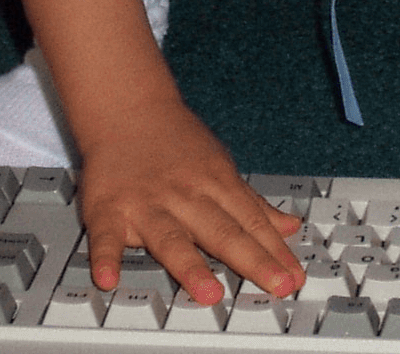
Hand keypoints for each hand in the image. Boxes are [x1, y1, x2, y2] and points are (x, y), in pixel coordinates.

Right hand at [75, 97, 303, 304]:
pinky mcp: (107, 210)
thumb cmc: (177, 144)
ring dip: (190, 265)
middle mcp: (184, 197)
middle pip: (222, 232)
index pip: (251, 223)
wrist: (128, 109)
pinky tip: (108, 279)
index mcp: (215, 186)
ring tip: (209, 292)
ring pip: (170, 238)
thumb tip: (290, 228)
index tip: (294, 278)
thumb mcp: (222, 168)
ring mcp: (146, 204)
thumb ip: (253, 205)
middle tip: (276, 285)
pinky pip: (105, 237)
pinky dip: (105, 257)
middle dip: (251, 259)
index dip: (275, 252)